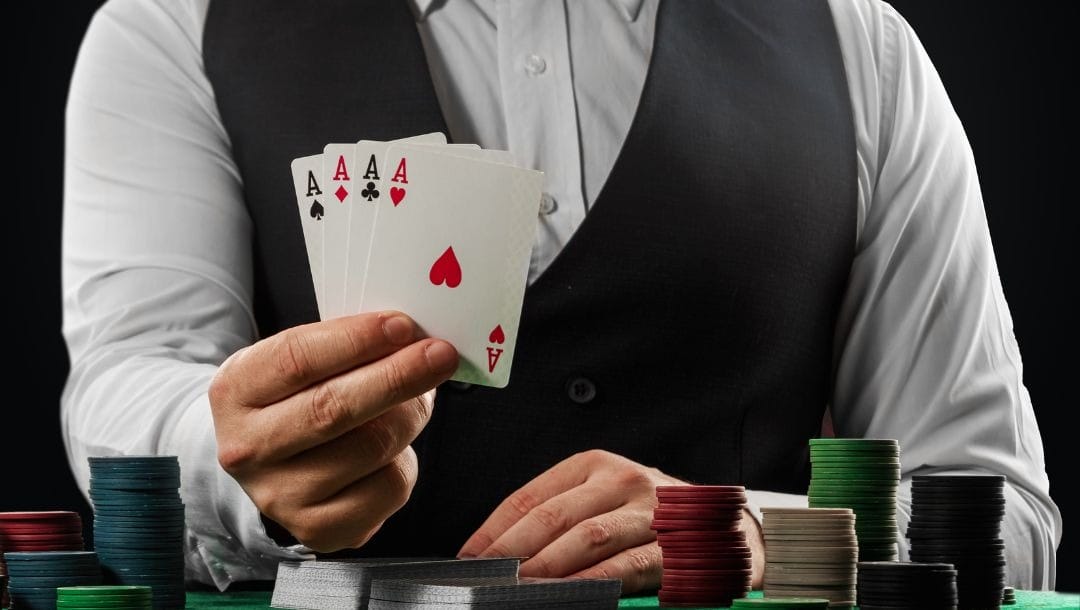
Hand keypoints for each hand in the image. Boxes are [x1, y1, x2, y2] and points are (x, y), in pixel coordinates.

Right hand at [208, 311, 457, 551]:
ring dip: (410, 415)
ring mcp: (280, 495)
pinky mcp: (319, 528)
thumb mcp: (300, 363)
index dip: (356, 340)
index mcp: (235, 392)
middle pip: (333, 409)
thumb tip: (410, 338)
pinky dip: (406, 460)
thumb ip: (345, 347)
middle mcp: (248, 448)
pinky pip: (388, 488)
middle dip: (397, 377)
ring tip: (418, 398)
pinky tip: (395, 448)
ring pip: (371, 447)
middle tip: (439, 354)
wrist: (273, 463)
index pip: (297, 360)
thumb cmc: (297, 399)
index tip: (402, 326)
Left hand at [457, 449, 764, 592]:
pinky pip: (627, 566)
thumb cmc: (648, 514)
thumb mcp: (601, 499)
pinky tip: (569, 595)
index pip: (531, 496)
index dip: (494, 529)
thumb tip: (494, 550)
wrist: (722, 523)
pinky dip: (593, 583)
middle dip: (512, 552)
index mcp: (594, 464)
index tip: (468, 558)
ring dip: (547, 568)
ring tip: (519, 588)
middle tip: (486, 577)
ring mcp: (651, 511)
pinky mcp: (675, 545)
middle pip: (553, 516)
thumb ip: (558, 517)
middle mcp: (622, 480)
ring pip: (587, 538)